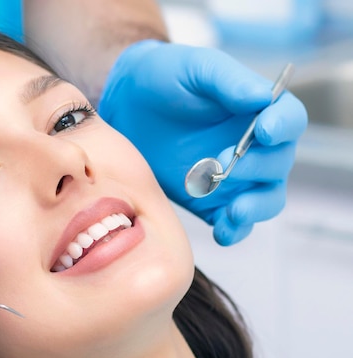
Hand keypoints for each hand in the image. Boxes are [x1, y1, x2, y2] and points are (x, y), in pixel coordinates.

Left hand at [98, 40, 306, 244]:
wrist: (126, 107)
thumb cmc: (164, 77)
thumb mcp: (193, 67)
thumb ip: (226, 79)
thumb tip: (261, 97)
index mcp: (257, 110)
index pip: (288, 120)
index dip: (283, 127)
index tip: (265, 132)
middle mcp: (253, 146)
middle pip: (278, 163)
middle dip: (256, 167)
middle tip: (223, 164)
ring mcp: (234, 177)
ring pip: (265, 199)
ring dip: (255, 208)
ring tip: (234, 211)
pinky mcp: (211, 201)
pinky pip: (234, 223)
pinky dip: (234, 231)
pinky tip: (222, 232)